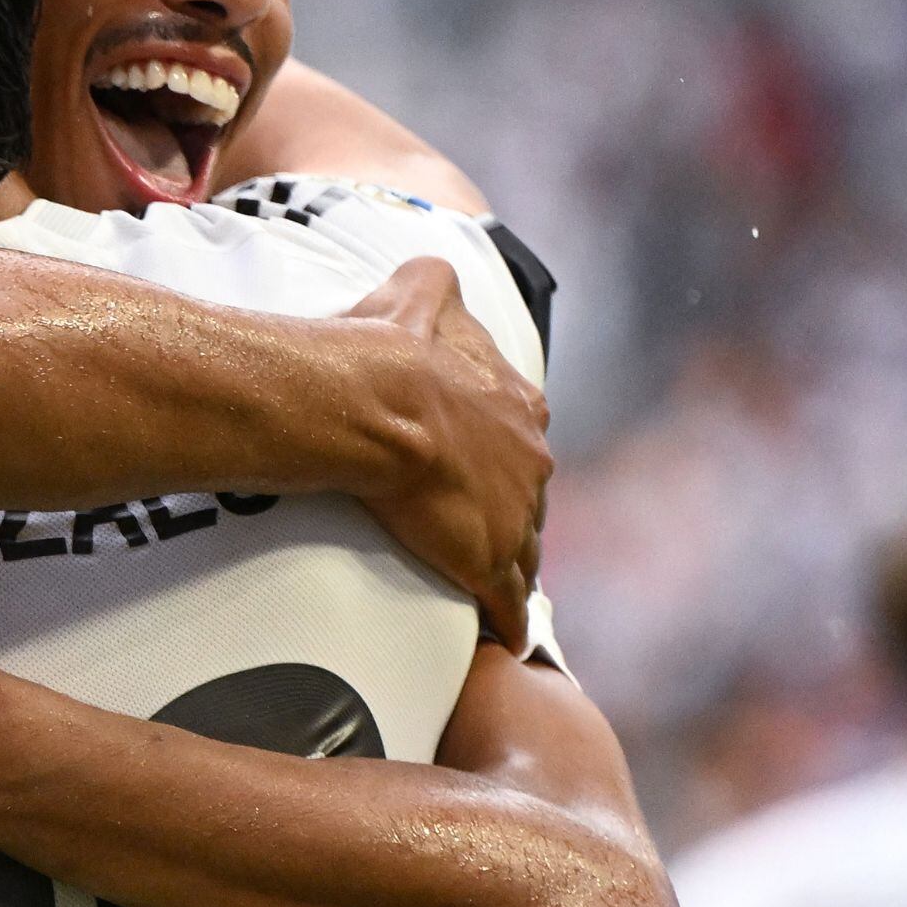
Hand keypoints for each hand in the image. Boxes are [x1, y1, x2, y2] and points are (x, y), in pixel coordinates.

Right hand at [349, 258, 551, 654]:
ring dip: (511, 565)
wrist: (375, 401)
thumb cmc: (388, 347)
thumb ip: (436, 282)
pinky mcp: (489, 562)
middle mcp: (531, 460)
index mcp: (518, 404)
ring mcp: (515, 515)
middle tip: (478, 526)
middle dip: (509, 511)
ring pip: (525, 552)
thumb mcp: (419, 290)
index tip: (481, 467)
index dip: (499, 455)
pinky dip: (509, 620)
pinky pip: (509, 603)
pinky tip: (508, 636)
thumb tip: (435, 270)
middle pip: (528, 497)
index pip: (521, 439)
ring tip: (495, 585)